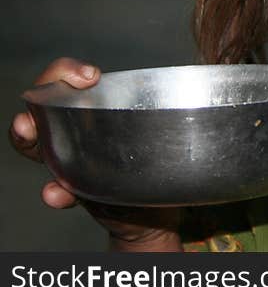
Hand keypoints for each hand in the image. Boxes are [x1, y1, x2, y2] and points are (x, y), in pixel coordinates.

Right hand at [10, 57, 182, 251]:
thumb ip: (176, 103)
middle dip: (37, 101)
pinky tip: (59, 195)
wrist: (157, 215)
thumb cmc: (162, 161)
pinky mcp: (76, 191)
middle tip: (42, 105)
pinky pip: (58, 190)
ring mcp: (71, 160)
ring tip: (31, 131)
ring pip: (38, 143)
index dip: (66, 71)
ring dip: (30, 137)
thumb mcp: (167, 125)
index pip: (66, 79)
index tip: (89, 75)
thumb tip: (219, 73)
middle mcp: (76, 131)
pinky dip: (56, 192)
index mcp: (96, 108)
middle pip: (42, 106)